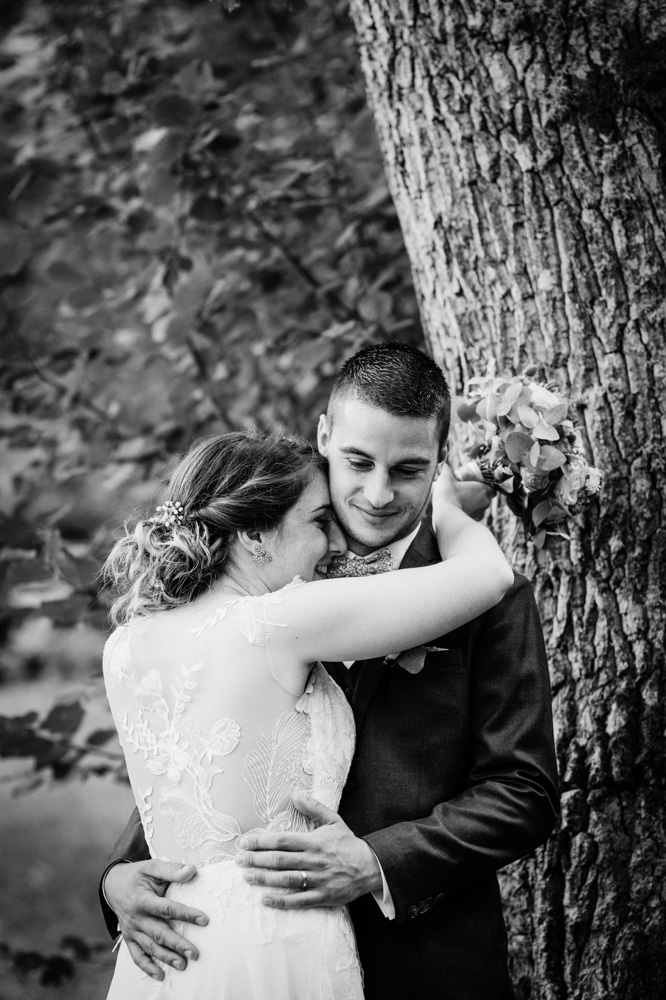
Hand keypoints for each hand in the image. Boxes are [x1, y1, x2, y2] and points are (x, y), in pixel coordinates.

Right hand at [104, 859, 207, 980]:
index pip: (166, 908)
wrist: (113, 885)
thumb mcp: (152, 867)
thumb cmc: (137, 875)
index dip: (186, 914)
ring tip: (183, 965)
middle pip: (158, 933)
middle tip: (195, 953)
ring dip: (166, 957)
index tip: (204, 920)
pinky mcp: (129, 938)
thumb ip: (171, 870)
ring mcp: (132, 930)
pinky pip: (137, 956)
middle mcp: (136, 917)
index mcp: (142, 899)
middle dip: (177, 944)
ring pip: (149, 947)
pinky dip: (147, 967)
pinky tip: (160, 975)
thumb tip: (192, 870)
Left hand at [235, 792, 380, 909]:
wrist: (370, 867)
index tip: (244, 842)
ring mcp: (317, 880)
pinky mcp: (322, 896)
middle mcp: (313, 861)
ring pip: (286, 880)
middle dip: (256, 860)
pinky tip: (265, 900)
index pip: (282, 840)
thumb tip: (295, 793)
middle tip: (239, 860)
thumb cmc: (348, 843)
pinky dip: (281, 901)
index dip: (261, 841)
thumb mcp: (333, 820)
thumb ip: (313, 807)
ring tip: (247, 877)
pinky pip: (298, 900)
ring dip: (264, 879)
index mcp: (313, 841)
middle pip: (279, 860)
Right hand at [432, 463, 493, 522]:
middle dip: (479, 493)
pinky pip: (474, 514)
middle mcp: (485, 502)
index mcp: (483, 490)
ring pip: (480, 506)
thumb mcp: (446, 478)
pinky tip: (459, 508)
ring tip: (462, 499)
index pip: (492, 487)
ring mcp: (480, 513)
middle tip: (467, 489)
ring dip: (474, 503)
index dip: (486, 484)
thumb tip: (443, 464)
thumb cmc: (448, 494)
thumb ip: (446, 469)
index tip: (477, 482)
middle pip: (487, 496)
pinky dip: (469, 511)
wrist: (445, 516)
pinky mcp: (473, 520)